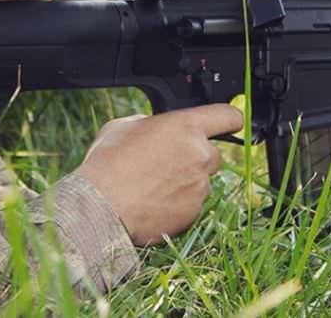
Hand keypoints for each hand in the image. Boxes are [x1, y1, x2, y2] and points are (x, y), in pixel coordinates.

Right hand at [75, 104, 242, 245]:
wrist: (98, 208)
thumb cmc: (107, 164)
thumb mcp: (126, 126)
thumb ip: (153, 123)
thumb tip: (156, 128)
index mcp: (187, 127)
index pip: (228, 116)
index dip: (231, 119)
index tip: (231, 122)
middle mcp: (200, 155)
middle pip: (214, 154)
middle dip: (197, 158)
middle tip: (169, 163)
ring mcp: (199, 186)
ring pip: (201, 181)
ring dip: (186, 182)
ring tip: (153, 185)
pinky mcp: (192, 213)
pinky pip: (192, 205)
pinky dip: (179, 204)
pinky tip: (153, 202)